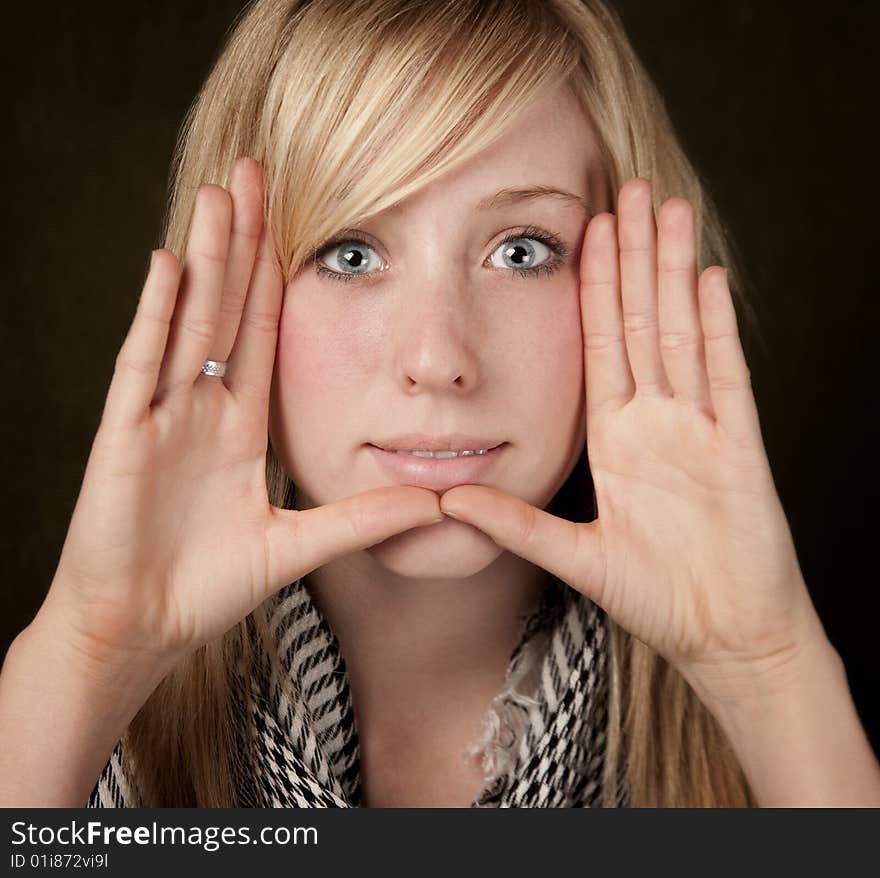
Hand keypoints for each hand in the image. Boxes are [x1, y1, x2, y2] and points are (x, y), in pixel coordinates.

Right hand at [45, 157, 441, 677]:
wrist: (139, 627)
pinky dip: (156, 314)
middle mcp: (201, 408)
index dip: (278, 278)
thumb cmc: (207, 587)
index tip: (299, 222)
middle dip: (244, 242)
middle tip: (258, 172)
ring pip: (189, 319)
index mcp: (240, 427)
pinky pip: (142, 364)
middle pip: (227, 308)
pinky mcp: (124, 435)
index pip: (263, 333)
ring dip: (207, 258)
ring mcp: (161, 415)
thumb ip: (362, 519)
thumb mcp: (298, 546)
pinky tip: (172, 263)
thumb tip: (439, 504)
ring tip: (221, 193)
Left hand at [439, 177, 826, 702]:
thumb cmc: (658, 597)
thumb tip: (448, 501)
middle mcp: (656, 422)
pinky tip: (708, 277)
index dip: (594, 288)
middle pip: (641, 321)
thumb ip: (514, 524)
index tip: (583, 233)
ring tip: (668, 210)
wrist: (725, 634)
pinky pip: (726, 375)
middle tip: (627, 190)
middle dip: (633, 256)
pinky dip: (717, 326)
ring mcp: (699, 428)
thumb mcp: (574, 556)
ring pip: (682, 331)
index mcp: (616, 438)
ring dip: (674, 271)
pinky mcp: (738, 446)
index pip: (600, 344)